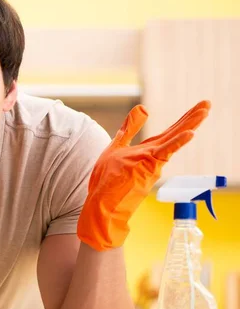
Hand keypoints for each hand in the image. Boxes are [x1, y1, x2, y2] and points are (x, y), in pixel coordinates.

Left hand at [77, 100, 210, 250]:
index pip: (168, 133)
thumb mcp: (116, 147)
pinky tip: (190, 133)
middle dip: (191, 118)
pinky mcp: (146, 169)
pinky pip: (162, 154)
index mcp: (146, 151)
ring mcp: (151, 163)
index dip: (182, 120)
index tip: (199, 107)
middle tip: (207, 103)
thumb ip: (129, 129)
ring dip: (189, 125)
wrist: (102, 205)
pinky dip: (176, 144)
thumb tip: (143, 108)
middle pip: (174, 133)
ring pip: (172, 140)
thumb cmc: (107, 181)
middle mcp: (152, 156)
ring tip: (205, 110)